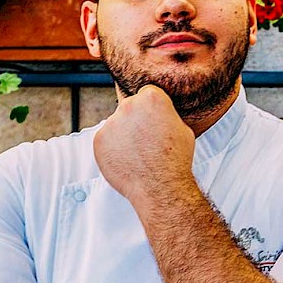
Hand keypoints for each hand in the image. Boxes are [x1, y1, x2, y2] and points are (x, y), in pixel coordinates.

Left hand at [93, 85, 195, 206]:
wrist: (160, 187)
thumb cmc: (175, 160)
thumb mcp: (182, 129)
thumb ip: (166, 115)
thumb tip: (161, 114)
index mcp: (151, 98)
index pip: (146, 95)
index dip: (151, 110)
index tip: (153, 122)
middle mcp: (128, 105)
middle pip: (129, 107)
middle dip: (135, 120)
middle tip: (145, 141)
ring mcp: (111, 123)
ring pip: (116, 124)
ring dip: (123, 135)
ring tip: (137, 154)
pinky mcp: (99, 139)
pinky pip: (105, 140)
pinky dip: (112, 148)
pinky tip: (126, 160)